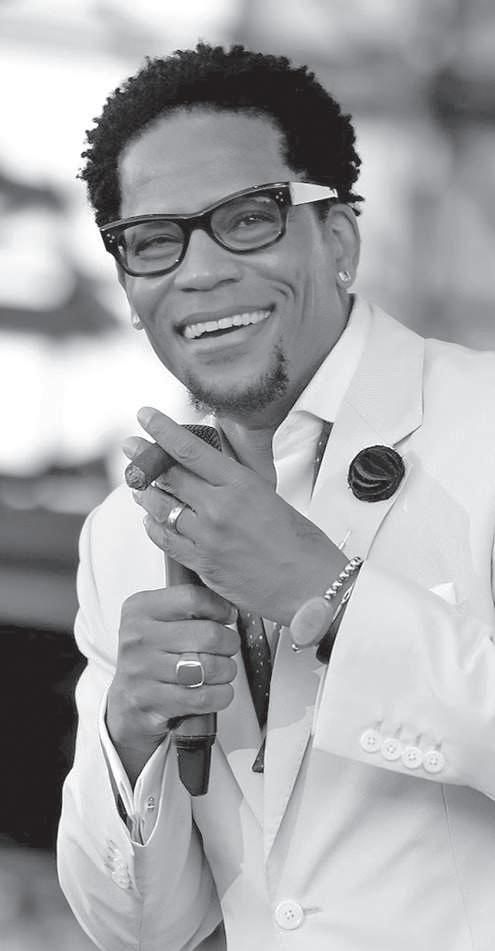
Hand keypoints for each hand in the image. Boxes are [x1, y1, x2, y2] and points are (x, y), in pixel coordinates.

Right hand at [106, 584, 238, 785]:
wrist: (124, 701)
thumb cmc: (151, 656)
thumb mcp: (157, 621)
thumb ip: (188, 607)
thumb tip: (228, 605)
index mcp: (140, 609)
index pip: (192, 598)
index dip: (219, 607)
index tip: (227, 616)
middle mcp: (137, 637)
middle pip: (208, 634)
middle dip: (229, 643)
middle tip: (228, 647)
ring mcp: (142, 670)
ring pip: (210, 667)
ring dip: (226, 670)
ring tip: (221, 670)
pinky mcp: (151, 701)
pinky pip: (204, 697)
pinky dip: (221, 695)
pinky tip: (216, 690)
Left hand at [127, 407, 346, 625]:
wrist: (311, 586)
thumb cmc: (300, 543)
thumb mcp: (270, 497)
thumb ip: (236, 480)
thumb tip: (213, 462)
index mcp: (240, 484)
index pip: (190, 449)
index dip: (162, 430)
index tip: (145, 416)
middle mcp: (220, 507)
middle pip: (169, 475)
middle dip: (143, 458)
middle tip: (130, 447)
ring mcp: (208, 537)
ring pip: (161, 508)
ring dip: (146, 494)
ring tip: (139, 486)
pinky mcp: (203, 564)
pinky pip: (166, 540)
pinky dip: (155, 527)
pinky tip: (152, 520)